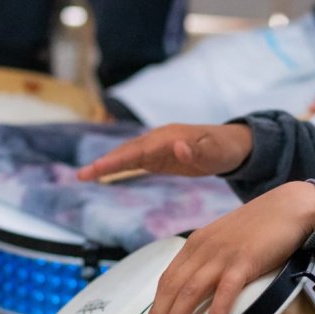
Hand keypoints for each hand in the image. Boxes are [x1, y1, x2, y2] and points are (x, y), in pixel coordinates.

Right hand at [77, 123, 251, 180]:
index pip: (138, 149)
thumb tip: (178, 146)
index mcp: (169, 136)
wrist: (232, 145)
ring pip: (127, 155)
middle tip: (82, 175)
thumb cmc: (224, 149)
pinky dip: (118, 168)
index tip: (99, 168)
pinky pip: (134, 162)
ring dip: (106, 165)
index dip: (118, 159)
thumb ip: (199, 150)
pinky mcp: (159, 156)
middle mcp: (159, 139)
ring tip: (84, 176)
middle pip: (127, 151)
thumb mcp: (216, 152)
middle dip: (104, 163)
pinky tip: (103, 175)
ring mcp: (157, 147)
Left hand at [139, 181, 314, 313]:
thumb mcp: (225, 240)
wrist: (288, 206)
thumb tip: (198, 289)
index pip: (167, 279)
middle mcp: (203, 248)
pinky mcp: (244, 261)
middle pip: (172, 287)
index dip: (155, 306)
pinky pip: (226, 291)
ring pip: (191, 290)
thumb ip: (209, 260)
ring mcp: (222, 254)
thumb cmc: (259, 227)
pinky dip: (216, 313)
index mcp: (196, 244)